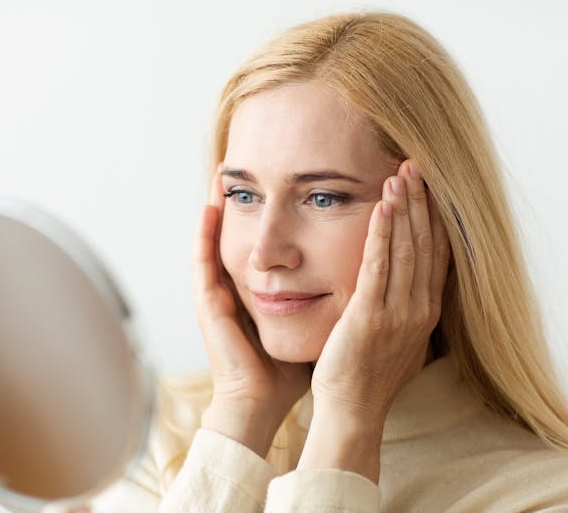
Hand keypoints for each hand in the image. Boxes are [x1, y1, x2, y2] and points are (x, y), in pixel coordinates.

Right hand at [193, 164, 311, 456]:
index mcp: (260, 291)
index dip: (271, 212)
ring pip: (217, 239)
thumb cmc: (289, 368)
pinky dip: (204, 233)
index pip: (264, 243)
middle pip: (239, 234)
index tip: (286, 180)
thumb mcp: (313, 323)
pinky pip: (203, 261)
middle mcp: (236, 286)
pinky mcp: (209, 304)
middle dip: (244, 200)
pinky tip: (210, 206)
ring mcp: (219, 294)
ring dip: (218, 205)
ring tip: (224, 172)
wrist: (262, 401)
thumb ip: (329, 300)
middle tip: (249, 164)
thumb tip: (364, 277)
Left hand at [308, 158, 450, 439]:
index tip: (430, 186)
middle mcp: (419, 309)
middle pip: (425, 245)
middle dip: (422, 203)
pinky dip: (383, 234)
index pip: (436, 254)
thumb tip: (405, 284)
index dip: (434, 217)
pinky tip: (383, 206)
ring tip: (401, 174)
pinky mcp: (370, 316)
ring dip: (405, 209)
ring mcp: (398, 313)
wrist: (352, 409)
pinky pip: (378, 266)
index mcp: (425, 311)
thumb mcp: (395, 336)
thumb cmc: (367, 374)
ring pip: (406, 249)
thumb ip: (403, 307)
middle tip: (416, 165)